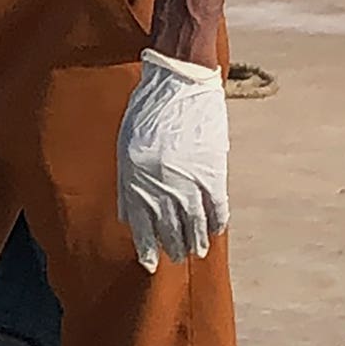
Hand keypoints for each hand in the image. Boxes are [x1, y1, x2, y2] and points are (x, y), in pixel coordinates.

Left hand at [116, 49, 228, 273]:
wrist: (177, 82)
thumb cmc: (147, 111)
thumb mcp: (127, 148)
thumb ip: (129, 184)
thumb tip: (128, 216)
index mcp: (136, 180)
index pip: (141, 225)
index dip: (146, 247)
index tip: (149, 263)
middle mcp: (161, 185)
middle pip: (169, 228)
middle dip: (172, 246)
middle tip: (177, 258)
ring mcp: (188, 180)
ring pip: (194, 222)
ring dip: (197, 240)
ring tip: (197, 252)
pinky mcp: (213, 170)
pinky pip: (217, 204)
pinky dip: (218, 220)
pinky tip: (217, 230)